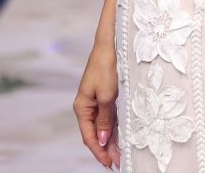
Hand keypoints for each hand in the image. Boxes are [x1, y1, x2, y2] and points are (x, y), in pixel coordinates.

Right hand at [74, 42, 120, 168]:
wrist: (109, 45)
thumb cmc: (105, 67)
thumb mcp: (107, 96)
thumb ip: (105, 119)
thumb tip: (103, 139)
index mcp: (82, 107)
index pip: (88, 136)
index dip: (99, 151)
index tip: (109, 163)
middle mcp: (88, 107)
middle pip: (96, 134)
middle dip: (106, 150)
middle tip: (118, 164)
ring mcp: (97, 102)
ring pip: (103, 127)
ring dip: (112, 141)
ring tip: (121, 155)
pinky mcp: (106, 97)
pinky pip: (109, 118)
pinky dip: (115, 129)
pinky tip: (122, 138)